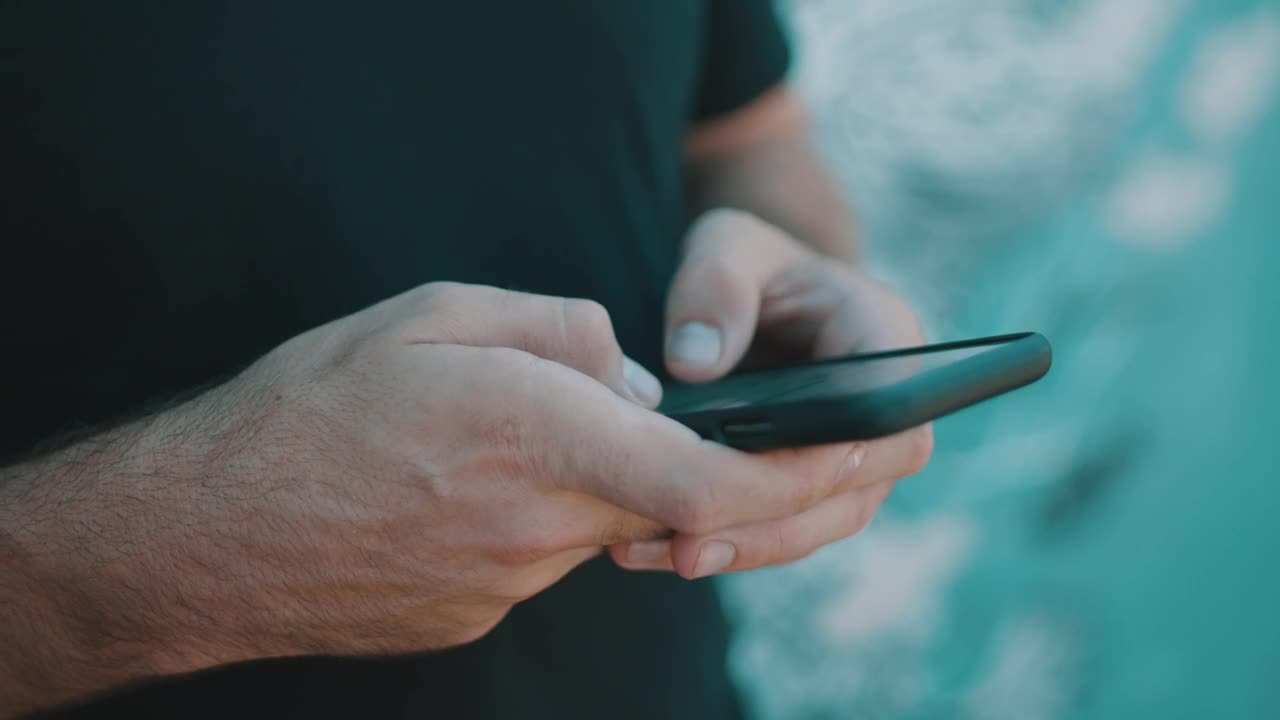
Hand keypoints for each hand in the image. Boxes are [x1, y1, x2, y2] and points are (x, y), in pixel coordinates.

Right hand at [45, 281, 893, 672]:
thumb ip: (556, 330)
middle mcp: (537, 523)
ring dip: (606, 482)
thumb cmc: (311, 406)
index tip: (853, 452)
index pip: (708, 480)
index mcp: (533, 432)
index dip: (799, 474)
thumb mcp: (432, 315)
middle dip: (726, 471)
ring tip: (518, 437)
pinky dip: (545, 514)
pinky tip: (469, 487)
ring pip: (605, 526)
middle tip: (725, 430)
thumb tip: (637, 373)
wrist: (208, 530)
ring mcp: (511, 584)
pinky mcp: (482, 615)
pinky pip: (549, 557)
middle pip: (674, 505)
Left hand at [611, 209, 932, 576]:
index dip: (835, 457)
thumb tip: (694, 363)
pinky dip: (725, 543)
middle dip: (773, 524)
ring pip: (816, 523)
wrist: (755, 296)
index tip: (754, 479)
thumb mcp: (728, 246)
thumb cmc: (749, 264)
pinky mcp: (809, 488)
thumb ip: (715, 285)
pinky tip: (651, 549)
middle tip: (690, 545)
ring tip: (664, 555)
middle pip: (855, 489)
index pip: (889, 411)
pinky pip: (780, 528)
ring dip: (745, 547)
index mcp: (882, 336)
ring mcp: (852, 458)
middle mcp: (883, 408)